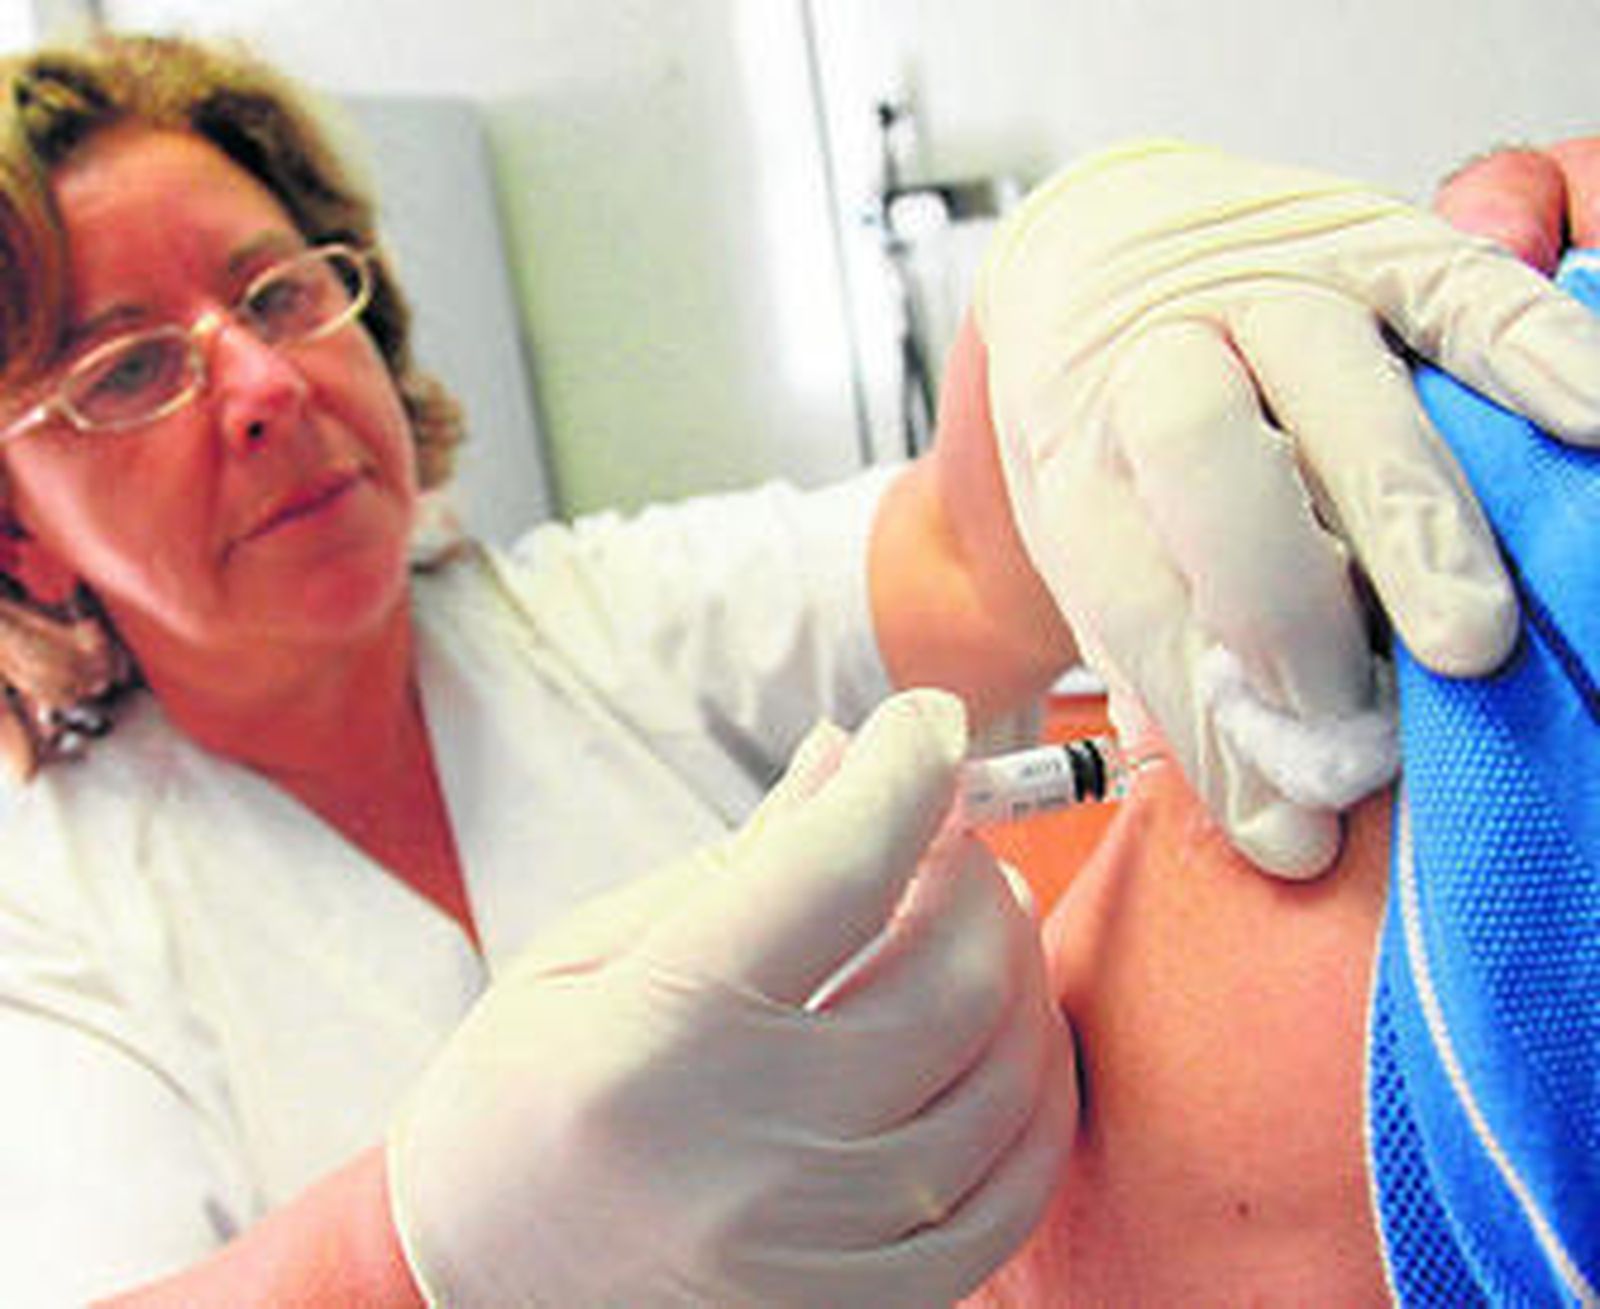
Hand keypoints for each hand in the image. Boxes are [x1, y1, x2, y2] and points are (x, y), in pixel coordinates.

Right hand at [388, 689, 1075, 1307]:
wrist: (479, 1298)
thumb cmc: (509, 1111)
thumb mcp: (580, 962)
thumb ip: (730, 863)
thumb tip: (844, 756)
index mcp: (657, 1039)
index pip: (837, 868)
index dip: (905, 769)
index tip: (923, 721)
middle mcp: (752, 1151)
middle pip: (951, 970)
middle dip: (970, 866)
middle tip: (937, 832)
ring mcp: (820, 1246)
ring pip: (1003, 1075)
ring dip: (1014, 966)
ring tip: (970, 919)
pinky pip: (1013, 1195)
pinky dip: (1033, 1092)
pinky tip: (999, 1033)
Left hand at [976, 139, 1599, 875]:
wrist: (1098, 257)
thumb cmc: (1105, 428)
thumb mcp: (1093, 545)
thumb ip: (1170, 658)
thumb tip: (1281, 820)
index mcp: (1076, 454)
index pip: (1138, 600)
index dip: (1214, 727)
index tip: (1292, 832)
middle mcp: (1157, 357)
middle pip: (1210, 464)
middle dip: (1285, 608)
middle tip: (1356, 721)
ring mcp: (1268, 284)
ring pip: (1340, 388)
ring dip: (1412, 526)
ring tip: (1468, 644)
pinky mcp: (1368, 233)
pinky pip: (1460, 290)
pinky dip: (1537, 356)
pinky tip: (1593, 428)